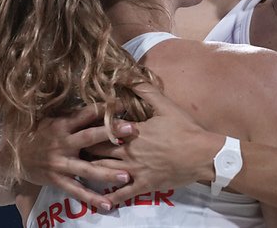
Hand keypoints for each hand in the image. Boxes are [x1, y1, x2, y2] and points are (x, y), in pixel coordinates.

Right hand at [17, 103, 131, 209]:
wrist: (12, 157)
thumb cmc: (38, 134)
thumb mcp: (52, 120)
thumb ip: (73, 116)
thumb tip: (99, 105)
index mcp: (62, 125)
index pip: (86, 113)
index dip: (103, 108)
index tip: (123, 103)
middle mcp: (63, 143)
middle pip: (90, 137)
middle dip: (112, 133)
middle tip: (133, 129)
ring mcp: (60, 164)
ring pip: (87, 169)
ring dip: (108, 173)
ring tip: (127, 176)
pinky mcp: (58, 180)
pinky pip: (77, 191)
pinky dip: (92, 198)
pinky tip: (108, 204)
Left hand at [89, 83, 223, 204]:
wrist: (202, 155)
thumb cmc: (185, 129)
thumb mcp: (165, 105)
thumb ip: (145, 90)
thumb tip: (127, 75)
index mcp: (132, 132)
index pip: (104, 129)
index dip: (90, 126)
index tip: (79, 126)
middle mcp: (129, 152)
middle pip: (99, 150)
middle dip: (86, 148)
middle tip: (73, 147)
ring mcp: (135, 170)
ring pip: (105, 171)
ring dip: (91, 170)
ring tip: (78, 168)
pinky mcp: (145, 185)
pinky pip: (124, 193)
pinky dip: (111, 197)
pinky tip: (101, 201)